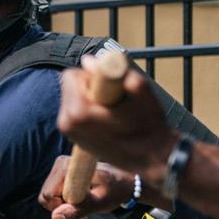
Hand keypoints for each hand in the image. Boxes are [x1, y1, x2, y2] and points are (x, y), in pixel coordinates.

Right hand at [38, 156, 135, 218]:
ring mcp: (59, 166)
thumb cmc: (116, 189)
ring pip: (48, 195)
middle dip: (63, 205)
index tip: (82, 204)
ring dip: (65, 203)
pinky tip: (80, 197)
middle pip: (46, 195)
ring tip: (84, 201)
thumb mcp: (99, 203)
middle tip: (84, 204)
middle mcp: (61, 163)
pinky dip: (65, 199)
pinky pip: (53, 192)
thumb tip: (55, 217)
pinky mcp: (60, 171)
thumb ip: (77, 210)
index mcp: (68, 167)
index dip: (63, 205)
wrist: (124, 180)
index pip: (48, 194)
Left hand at [57, 56, 175, 182]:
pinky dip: (88, 108)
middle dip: (90, 85)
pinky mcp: (72, 136)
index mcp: (78, 112)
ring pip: (72, 97)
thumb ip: (116, 72)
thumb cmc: (149, 127)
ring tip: (112, 110)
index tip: (111, 86)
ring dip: (89, 96)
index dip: (92, 75)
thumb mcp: (141, 93)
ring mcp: (68, 131)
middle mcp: (66, 123)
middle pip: (70, 85)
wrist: (152, 158)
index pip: (71, 75)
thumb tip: (88, 60)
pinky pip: (74, 110)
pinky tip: (106, 118)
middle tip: (113, 98)